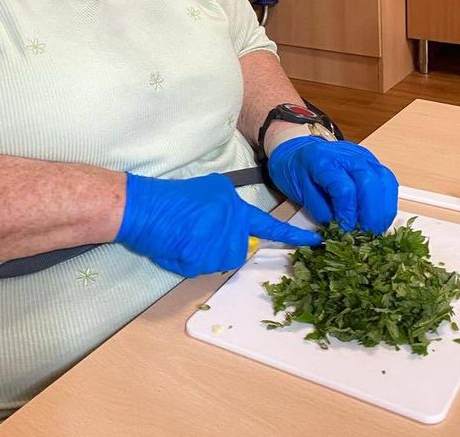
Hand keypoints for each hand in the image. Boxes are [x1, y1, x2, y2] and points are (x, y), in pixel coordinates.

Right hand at [116, 172, 320, 276]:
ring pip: (220, 260)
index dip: (291, 235)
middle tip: (197, 231)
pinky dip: (190, 261)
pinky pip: (202, 268)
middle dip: (222, 245)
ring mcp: (217, 244)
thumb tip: (233, 228)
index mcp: (234, 207)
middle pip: (238, 249)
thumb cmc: (172, 198)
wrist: (144, 207)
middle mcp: (231, 225)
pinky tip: (177, 244)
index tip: (315, 241)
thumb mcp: (208, 192)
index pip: (268, 225)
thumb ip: (228, 210)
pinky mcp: (201, 260)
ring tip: (186, 236)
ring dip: (206, 254)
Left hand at [267, 135, 397, 233]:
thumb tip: (342, 230)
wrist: (298, 150)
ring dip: (383, 210)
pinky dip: (387, 202)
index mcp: (322, 160)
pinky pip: (388, 181)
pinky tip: (380, 217)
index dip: (349, 214)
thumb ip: (321, 211)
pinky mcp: (372, 161)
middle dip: (371, 214)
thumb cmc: (297, 170)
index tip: (347, 232)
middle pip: (369, 182)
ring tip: (375, 229)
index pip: (344, 189)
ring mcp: (362, 156)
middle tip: (366, 235)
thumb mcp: (300, 192)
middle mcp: (346, 154)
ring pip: (384, 180)